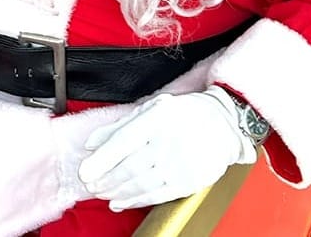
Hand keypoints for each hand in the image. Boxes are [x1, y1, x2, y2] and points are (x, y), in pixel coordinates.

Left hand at [78, 87, 256, 210]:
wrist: (225, 123)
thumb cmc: (185, 113)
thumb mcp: (152, 108)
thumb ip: (120, 125)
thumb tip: (92, 143)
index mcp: (158, 117)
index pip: (124, 141)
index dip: (102, 159)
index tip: (85, 171)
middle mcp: (170, 140)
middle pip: (130, 166)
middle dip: (106, 179)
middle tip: (91, 184)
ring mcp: (181, 163)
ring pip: (141, 183)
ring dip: (117, 192)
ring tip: (103, 193)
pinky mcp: (190, 181)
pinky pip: (157, 195)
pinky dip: (136, 200)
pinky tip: (122, 202)